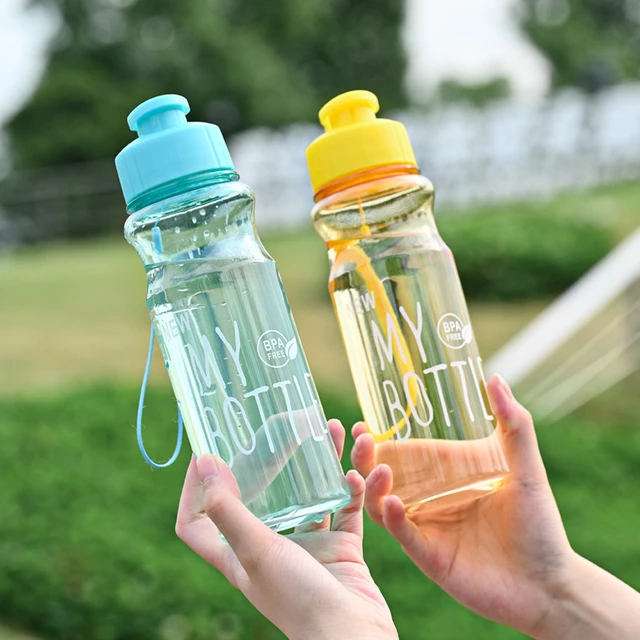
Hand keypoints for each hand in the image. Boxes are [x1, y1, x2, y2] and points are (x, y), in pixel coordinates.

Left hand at [176, 419, 397, 639]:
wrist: (354, 636)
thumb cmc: (299, 601)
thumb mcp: (255, 550)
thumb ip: (228, 508)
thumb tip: (203, 462)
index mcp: (237, 555)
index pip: (198, 521)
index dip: (193, 489)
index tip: (203, 452)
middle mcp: (269, 548)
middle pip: (262, 495)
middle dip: (271, 459)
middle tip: (280, 425)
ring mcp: (307, 547)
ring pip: (311, 494)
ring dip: (322, 463)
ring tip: (334, 429)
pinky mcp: (340, 547)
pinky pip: (345, 508)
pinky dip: (351, 488)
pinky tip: (356, 471)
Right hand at [352, 374, 639, 638]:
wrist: (550, 583)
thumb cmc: (540, 524)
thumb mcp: (526, 468)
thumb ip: (513, 425)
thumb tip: (494, 377)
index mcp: (446, 476)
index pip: (404, 453)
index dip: (379, 440)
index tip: (362, 424)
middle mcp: (430, 499)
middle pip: (383, 476)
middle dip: (366, 459)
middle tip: (361, 441)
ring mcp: (427, 527)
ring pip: (382, 504)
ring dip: (374, 486)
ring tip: (379, 470)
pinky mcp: (429, 555)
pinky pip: (403, 534)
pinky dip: (393, 518)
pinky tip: (394, 503)